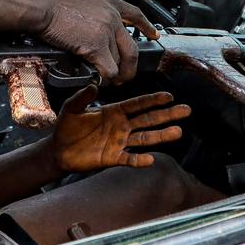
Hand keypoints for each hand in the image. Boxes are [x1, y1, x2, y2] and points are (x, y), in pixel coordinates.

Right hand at [40, 0, 157, 82]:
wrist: (41, 6)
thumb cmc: (50, 0)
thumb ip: (91, 10)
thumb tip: (89, 22)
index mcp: (107, 2)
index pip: (135, 14)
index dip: (146, 26)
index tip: (153, 34)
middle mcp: (111, 16)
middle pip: (132, 47)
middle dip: (131, 65)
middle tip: (126, 74)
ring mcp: (106, 31)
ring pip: (120, 61)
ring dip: (116, 74)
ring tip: (110, 81)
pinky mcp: (96, 46)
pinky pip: (108, 69)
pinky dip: (106, 77)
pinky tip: (101, 80)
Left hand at [51, 85, 188, 172]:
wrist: (58, 151)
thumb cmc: (66, 127)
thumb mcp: (71, 108)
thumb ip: (82, 97)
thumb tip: (94, 85)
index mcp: (114, 111)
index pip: (138, 104)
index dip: (153, 100)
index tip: (169, 96)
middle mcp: (121, 126)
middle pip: (148, 119)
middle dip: (167, 115)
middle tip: (185, 110)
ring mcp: (119, 142)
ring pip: (144, 138)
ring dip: (161, 135)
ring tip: (178, 132)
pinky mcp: (113, 158)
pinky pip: (129, 159)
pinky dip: (139, 160)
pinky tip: (150, 159)